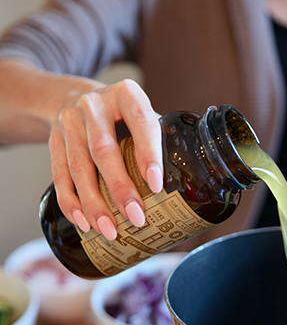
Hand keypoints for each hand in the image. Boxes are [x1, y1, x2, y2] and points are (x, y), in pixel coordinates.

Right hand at [49, 79, 162, 239]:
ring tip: (110, 229)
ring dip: (94, 203)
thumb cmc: (122, 114)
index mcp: (127, 94)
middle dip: (120, 188)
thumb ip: (165, 137)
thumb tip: (195, 177)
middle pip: (104, 150)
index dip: (149, 154)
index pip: (141, 123)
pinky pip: (59, 175)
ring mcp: (69, 121)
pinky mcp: (52, 140)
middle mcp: (94, 104)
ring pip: (78, 167)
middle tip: (136, 217)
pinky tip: (84, 222)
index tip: (157, 185)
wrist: (72, 96)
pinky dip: (71, 202)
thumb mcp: (142, 113)